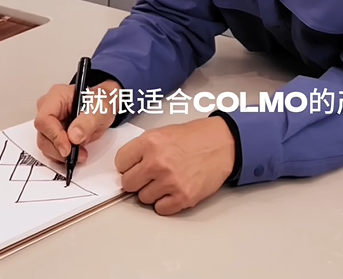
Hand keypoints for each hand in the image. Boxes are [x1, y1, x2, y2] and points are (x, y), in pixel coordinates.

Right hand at [34, 80, 120, 162]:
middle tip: (76, 153)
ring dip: (61, 154)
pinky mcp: (53, 134)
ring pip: (45, 144)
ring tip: (80, 153)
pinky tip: (76, 153)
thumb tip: (73, 137)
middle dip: (59, 149)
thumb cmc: (100, 102)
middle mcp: (49, 109)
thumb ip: (88, 121)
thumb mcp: (100, 108)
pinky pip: (51, 149)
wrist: (103, 107)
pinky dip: (62, 155)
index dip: (55, 136)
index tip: (67, 149)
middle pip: (43, 135)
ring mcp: (49, 122)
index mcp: (56, 96)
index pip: (45, 120)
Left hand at [115, 117, 235, 215]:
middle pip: (128, 183)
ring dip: (153, 192)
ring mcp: (170, 182)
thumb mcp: (164, 133)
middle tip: (150, 175)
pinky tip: (174, 189)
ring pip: (144, 198)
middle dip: (137, 180)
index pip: (120, 162)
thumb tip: (127, 167)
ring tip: (167, 179)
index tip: (134, 166)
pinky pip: (160, 209)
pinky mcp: (182, 197)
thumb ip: (143, 149)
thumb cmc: (196, 137)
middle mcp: (157, 162)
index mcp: (150, 142)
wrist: (223, 143)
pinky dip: (166, 202)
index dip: (128, 165)